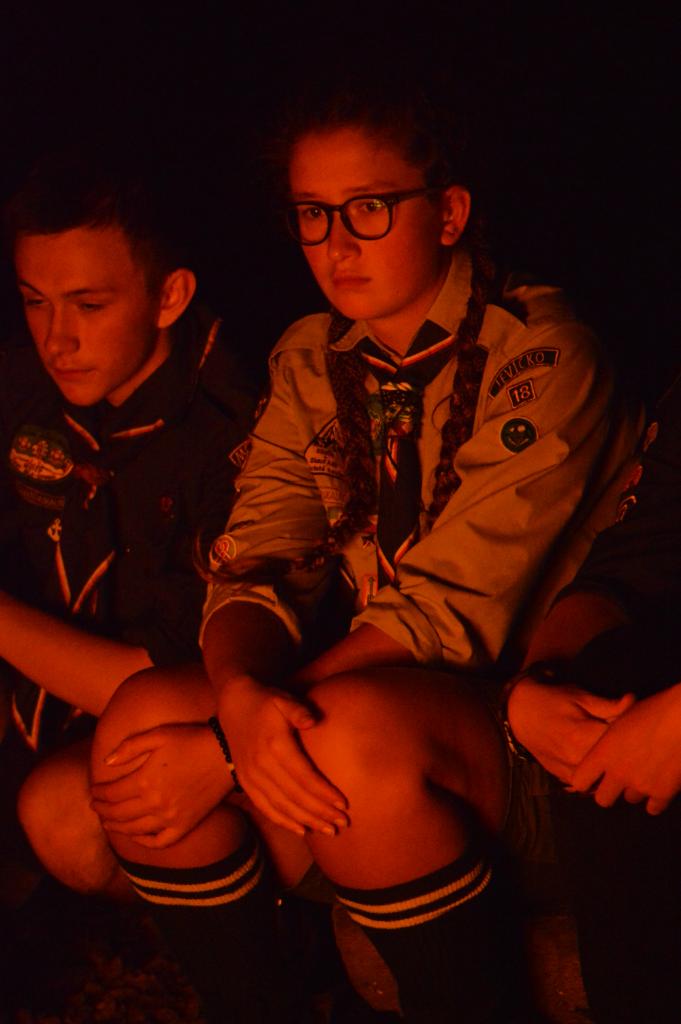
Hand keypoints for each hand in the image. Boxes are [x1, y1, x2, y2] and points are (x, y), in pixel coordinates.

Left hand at [90, 722, 230, 847]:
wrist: (226, 753)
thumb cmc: (191, 740)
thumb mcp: (159, 735)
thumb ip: (130, 747)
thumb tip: (106, 762)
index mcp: (145, 781)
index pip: (111, 794)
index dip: (98, 793)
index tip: (93, 790)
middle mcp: (154, 804)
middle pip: (118, 814)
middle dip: (102, 810)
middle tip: (95, 806)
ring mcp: (170, 818)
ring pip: (133, 830)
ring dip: (116, 827)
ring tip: (107, 822)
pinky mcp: (185, 826)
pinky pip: (158, 842)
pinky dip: (143, 841)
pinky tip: (136, 834)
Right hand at [219, 675, 348, 837]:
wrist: (234, 703)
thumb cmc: (266, 700)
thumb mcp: (283, 698)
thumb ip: (298, 710)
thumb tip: (313, 721)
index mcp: (275, 745)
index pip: (305, 777)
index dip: (325, 793)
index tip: (345, 804)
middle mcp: (261, 765)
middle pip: (295, 797)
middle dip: (321, 813)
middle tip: (343, 823)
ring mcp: (250, 776)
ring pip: (281, 806)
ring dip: (306, 821)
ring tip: (329, 831)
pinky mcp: (245, 781)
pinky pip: (264, 807)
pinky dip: (283, 821)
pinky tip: (301, 830)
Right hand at [507, 677, 634, 782]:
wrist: (520, 713)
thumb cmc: (552, 700)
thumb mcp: (580, 697)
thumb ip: (608, 705)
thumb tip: (633, 702)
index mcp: (581, 736)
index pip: (619, 741)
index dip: (630, 732)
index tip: (631, 722)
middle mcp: (576, 760)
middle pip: (613, 763)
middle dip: (622, 750)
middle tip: (623, 735)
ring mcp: (569, 773)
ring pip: (603, 777)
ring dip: (611, 766)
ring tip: (611, 749)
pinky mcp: (564, 778)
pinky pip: (590, 783)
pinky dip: (598, 774)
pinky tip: (598, 760)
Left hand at [571, 682, 680, 813]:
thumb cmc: (653, 709)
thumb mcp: (622, 717)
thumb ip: (609, 737)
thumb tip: (604, 743)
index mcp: (603, 753)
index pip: (579, 780)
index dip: (584, 779)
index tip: (590, 776)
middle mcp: (618, 772)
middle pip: (603, 799)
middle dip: (607, 791)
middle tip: (616, 781)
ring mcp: (641, 785)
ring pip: (630, 799)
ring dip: (634, 789)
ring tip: (642, 772)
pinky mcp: (663, 792)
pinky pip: (652, 808)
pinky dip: (654, 799)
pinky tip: (658, 784)